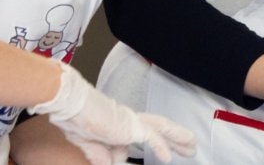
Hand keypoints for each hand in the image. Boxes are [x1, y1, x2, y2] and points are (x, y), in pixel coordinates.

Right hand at [29, 63, 195, 163]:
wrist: (71, 104)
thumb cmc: (76, 119)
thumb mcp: (90, 144)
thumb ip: (102, 154)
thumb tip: (112, 163)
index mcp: (120, 122)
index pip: (137, 137)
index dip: (135, 150)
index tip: (132, 160)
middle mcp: (130, 119)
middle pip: (160, 128)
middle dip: (176, 138)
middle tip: (190, 146)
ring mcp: (132, 122)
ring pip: (162, 129)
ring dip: (178, 138)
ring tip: (192, 146)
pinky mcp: (130, 126)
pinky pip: (150, 138)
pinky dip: (160, 147)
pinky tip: (168, 158)